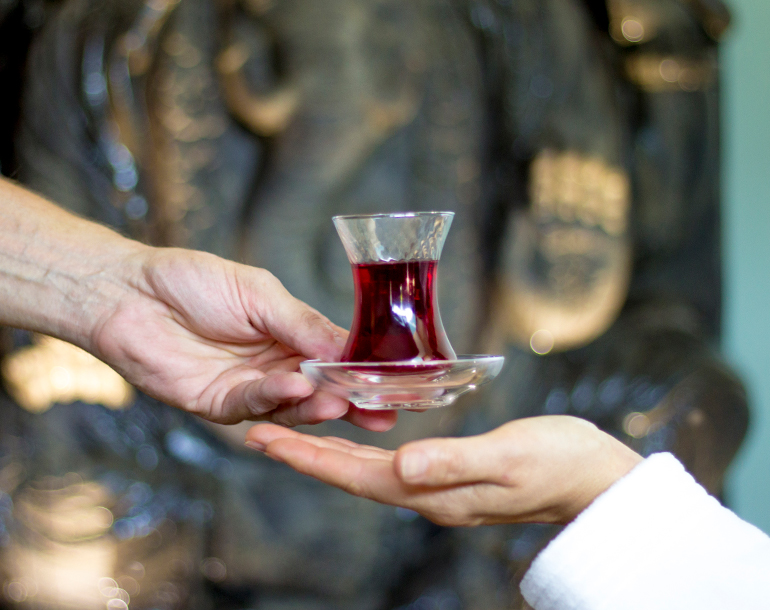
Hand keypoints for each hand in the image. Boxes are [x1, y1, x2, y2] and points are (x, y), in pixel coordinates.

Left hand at [89, 247, 395, 428]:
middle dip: (350, 402)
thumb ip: (302, 323)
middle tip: (380, 412)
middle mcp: (273, 366)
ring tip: (340, 399)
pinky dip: (276, 396)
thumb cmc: (192, 281)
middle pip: (319, 390)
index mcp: (288, 335)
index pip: (334, 358)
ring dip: (316, 403)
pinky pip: (253, 405)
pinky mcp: (216, 405)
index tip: (393, 384)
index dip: (361, 372)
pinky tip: (294, 384)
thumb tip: (351, 347)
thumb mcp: (259, 293)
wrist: (128, 292)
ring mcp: (246, 388)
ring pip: (291, 404)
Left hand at [245, 416, 641, 524]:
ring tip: (293, 432)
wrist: (596, 480)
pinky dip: (362, 449)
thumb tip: (398, 466)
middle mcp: (428, 494)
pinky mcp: (452, 475)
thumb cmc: (560, 463)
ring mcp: (439, 488)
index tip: (266, 439)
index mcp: (433, 491)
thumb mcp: (508, 456)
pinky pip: (390, 464)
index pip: (356, 476)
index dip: (309, 458)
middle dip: (305, 454)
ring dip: (327, 452)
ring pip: (367, 471)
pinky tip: (355, 436)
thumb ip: (453, 461)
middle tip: (260, 432)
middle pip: (351, 475)